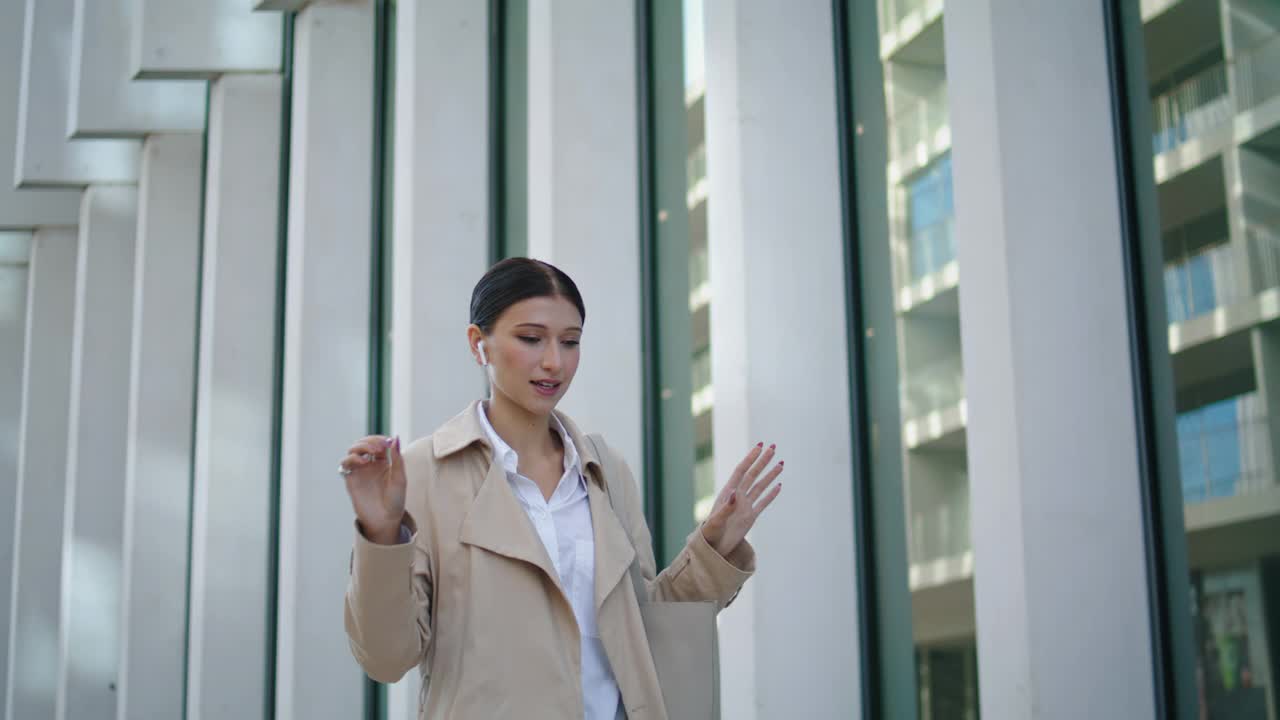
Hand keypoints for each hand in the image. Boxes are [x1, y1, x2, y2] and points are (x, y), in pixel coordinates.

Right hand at [340, 435, 405, 544]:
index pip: (378, 442)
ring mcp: (359, 471)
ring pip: (353, 450)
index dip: (381, 439)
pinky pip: (345, 463)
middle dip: (370, 441)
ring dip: (360, 446)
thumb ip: (397, 458)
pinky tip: (362, 461)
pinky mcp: (351, 479)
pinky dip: (351, 458)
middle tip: (379, 447)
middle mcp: (369, 464)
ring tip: (371, 452)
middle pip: (364, 443)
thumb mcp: (400, 478)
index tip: (387, 442)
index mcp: (383, 462)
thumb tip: (396, 438)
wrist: (385, 519)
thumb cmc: (395, 500)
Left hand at [701, 442, 783, 558]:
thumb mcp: (716, 521)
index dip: (750, 458)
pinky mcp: (750, 517)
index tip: (760, 447)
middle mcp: (738, 496)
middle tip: (773, 447)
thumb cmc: (710, 534)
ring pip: (760, 487)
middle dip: (763, 461)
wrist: (713, 548)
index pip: (741, 471)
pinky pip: (763, 503)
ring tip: (781, 464)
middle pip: (753, 474)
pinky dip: (771, 495)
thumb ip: (726, 508)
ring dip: (770, 475)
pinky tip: (778, 486)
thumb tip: (735, 493)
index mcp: (728, 493)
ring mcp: (745, 506)